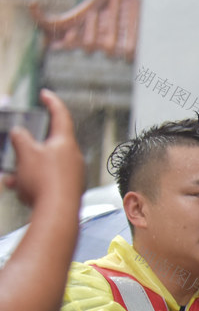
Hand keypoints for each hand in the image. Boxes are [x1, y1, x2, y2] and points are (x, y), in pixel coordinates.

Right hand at [3, 90, 84, 211]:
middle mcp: (73, 157)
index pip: (61, 115)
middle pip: (50, 143)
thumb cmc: (44, 182)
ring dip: (27, 167)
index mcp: (66, 143)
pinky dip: (32, 182)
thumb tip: (19, 133)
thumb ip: (20, 138)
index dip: (52, 102)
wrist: (57, 214)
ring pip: (45, 164)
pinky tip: (19, 188)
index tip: (45, 95)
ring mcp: (73, 175)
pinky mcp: (68, 190)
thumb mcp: (25, 153)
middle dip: (30, 144)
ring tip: (12, 175)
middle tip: (19, 144)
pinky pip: (47, 181)